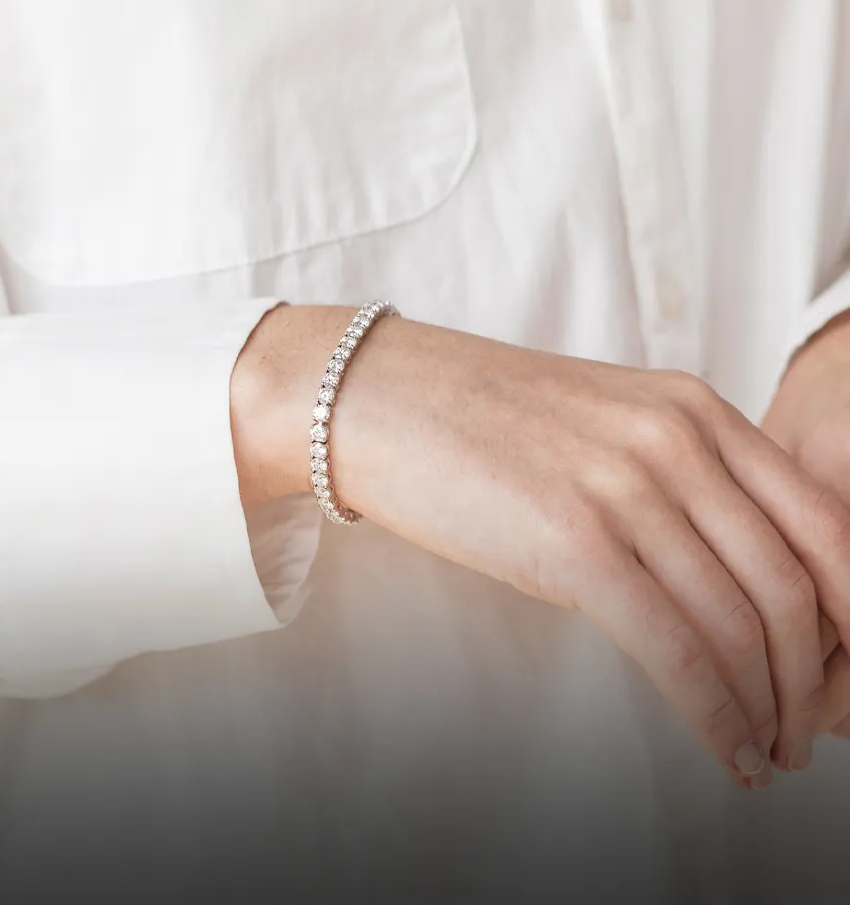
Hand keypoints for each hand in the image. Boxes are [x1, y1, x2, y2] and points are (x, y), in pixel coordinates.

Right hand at [234, 306, 849, 786]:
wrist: (384, 401)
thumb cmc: (480, 422)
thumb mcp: (603, 431)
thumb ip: (674, 485)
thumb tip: (721, 581)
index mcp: (695, 410)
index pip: (822, 522)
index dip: (848, 613)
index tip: (838, 669)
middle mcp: (678, 443)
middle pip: (792, 584)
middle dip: (813, 680)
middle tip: (805, 733)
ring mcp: (627, 489)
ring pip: (741, 624)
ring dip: (769, 707)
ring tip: (766, 752)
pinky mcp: (574, 542)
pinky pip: (675, 647)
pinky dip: (713, 714)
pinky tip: (726, 753)